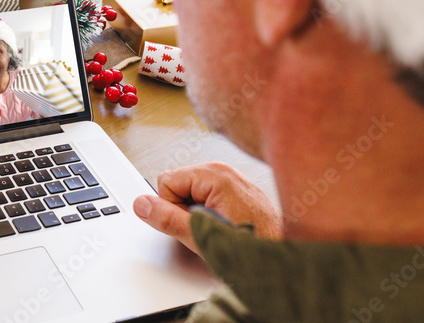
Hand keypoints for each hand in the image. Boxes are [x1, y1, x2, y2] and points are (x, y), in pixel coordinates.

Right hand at [133, 162, 281, 254]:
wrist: (285, 257)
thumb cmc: (254, 245)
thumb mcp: (202, 236)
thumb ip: (168, 219)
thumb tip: (142, 205)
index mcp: (214, 175)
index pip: (166, 182)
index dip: (172, 208)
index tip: (191, 223)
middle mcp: (223, 171)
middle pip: (177, 184)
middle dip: (183, 209)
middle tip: (206, 227)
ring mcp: (231, 179)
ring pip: (191, 192)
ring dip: (196, 212)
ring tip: (218, 227)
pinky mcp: (236, 189)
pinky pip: (207, 196)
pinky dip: (209, 211)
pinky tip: (225, 225)